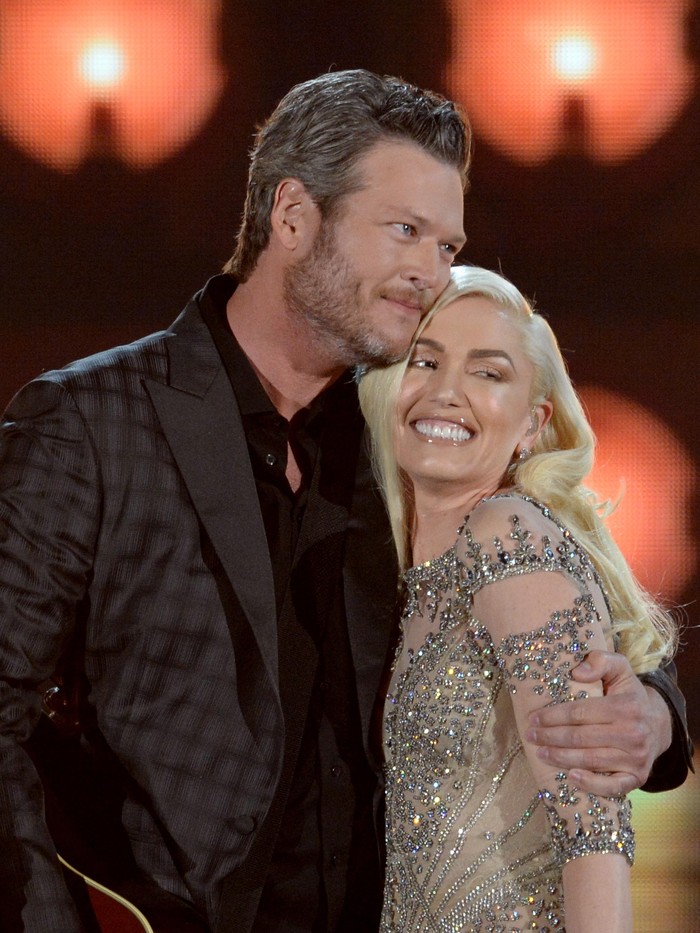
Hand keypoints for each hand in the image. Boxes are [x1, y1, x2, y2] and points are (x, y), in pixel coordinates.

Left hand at [526, 650, 672, 794]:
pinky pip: (612, 786)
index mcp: (626, 706)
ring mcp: (636, 759)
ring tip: (540, 753)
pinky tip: (571, 777)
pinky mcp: (638, 777)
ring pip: (590, 760)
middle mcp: (633, 734)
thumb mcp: (619, 668)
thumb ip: (600, 661)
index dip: (553, 716)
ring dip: (560, 758)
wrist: (659, 723)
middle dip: (551, 737)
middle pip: (581, 738)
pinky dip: (591, 784)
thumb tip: (577, 673)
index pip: (580, 713)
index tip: (533, 718)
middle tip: (530, 736)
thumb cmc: (629, 694)